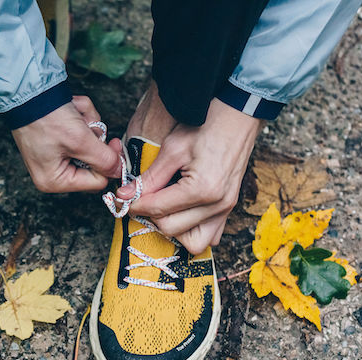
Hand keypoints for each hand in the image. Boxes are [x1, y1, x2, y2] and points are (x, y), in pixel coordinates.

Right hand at [12, 96, 122, 192]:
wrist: (27, 90)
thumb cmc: (46, 117)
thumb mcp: (80, 140)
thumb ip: (104, 160)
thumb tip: (119, 171)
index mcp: (54, 180)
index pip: (96, 181)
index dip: (108, 162)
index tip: (113, 142)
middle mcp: (53, 171)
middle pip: (93, 161)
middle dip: (93, 138)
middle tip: (85, 124)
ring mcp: (54, 154)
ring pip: (89, 143)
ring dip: (87, 123)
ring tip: (74, 112)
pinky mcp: (57, 139)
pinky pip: (80, 131)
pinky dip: (80, 116)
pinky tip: (71, 108)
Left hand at [119, 98, 262, 253]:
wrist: (237, 116)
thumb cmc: (206, 126)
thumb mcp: (172, 149)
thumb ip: (149, 177)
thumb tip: (125, 195)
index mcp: (202, 189)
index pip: (158, 209)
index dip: (135, 205)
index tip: (123, 198)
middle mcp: (217, 205)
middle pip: (171, 228)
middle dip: (152, 215)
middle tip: (142, 199)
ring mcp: (226, 209)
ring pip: (191, 241)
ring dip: (173, 228)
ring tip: (163, 207)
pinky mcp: (230, 209)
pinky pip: (209, 236)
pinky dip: (192, 231)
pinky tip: (181, 213)